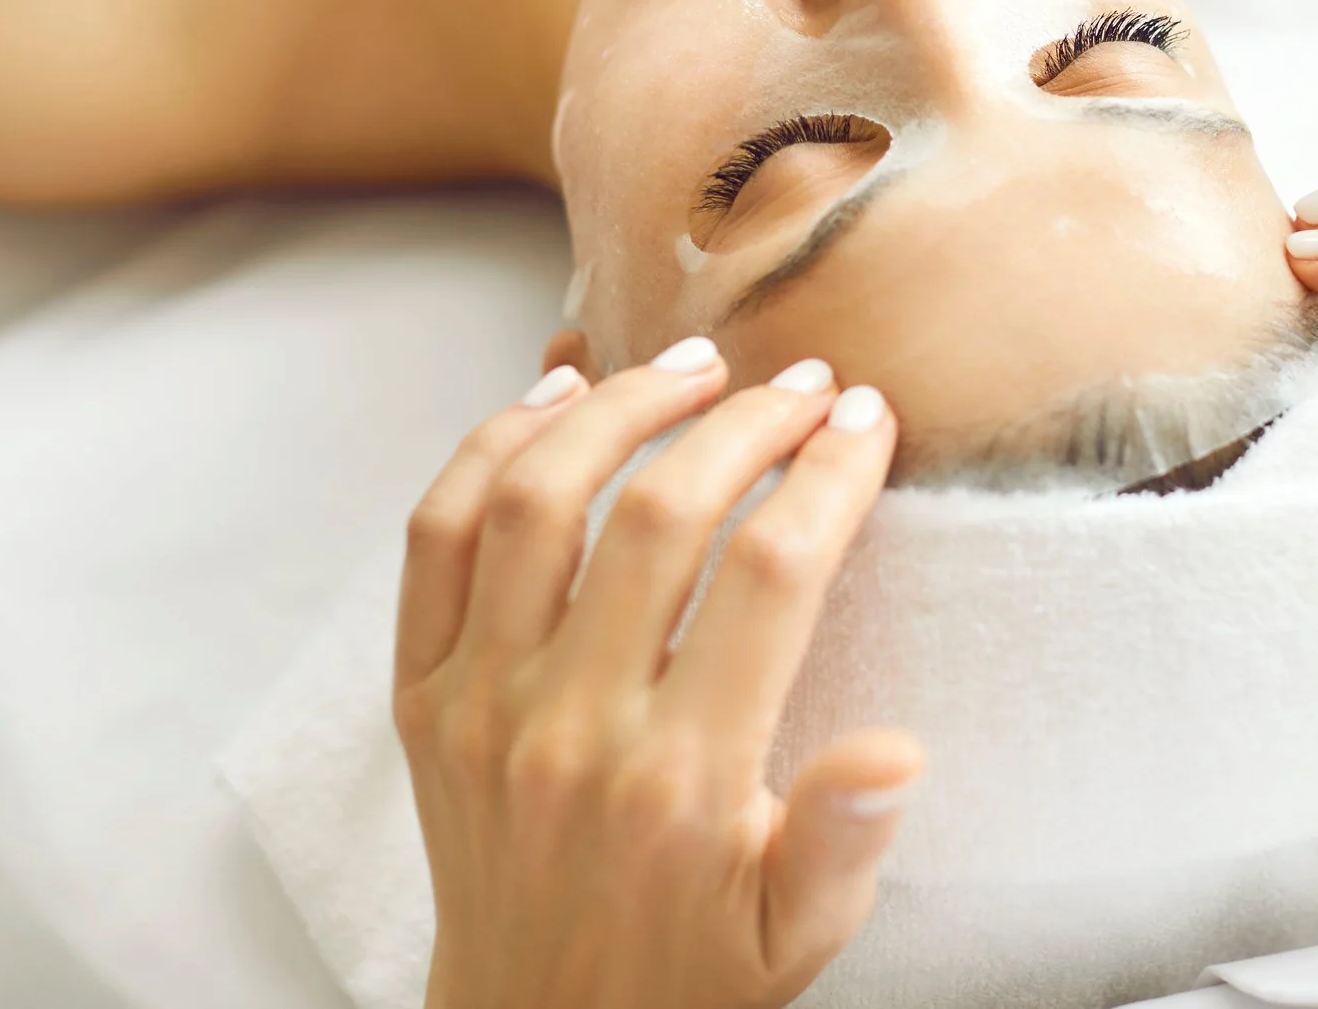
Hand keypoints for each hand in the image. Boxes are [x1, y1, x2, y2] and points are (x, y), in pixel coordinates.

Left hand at [394, 341, 920, 1008]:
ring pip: (536, 497)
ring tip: (693, 369)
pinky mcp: (421, 692)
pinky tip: (556, 397)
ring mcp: (481, 701)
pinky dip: (489, 446)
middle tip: (803, 384)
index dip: (828, 474)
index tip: (866, 423)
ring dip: (618, 406)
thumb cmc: (689, 971)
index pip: (770, 573)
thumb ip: (844, 842)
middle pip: (660, 512)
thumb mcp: (799, 932)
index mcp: (683, 779)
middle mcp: (572, 726)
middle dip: (747, 421)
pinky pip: (435, 536)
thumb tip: (896, 751)